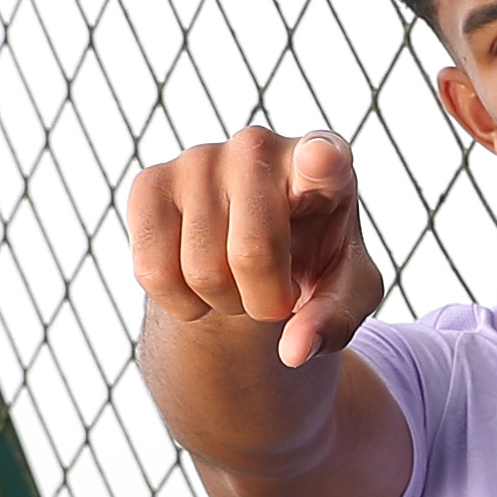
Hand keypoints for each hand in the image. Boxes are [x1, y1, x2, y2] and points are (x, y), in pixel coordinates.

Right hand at [127, 121, 383, 370]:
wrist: (254, 254)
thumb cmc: (315, 261)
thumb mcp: (347, 293)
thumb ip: (337, 320)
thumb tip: (295, 351)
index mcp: (325, 163)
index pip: (324, 157)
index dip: (320, 161)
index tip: (321, 160)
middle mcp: (258, 146)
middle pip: (253, 252)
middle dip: (266, 302)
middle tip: (277, 295)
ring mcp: (198, 158)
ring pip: (201, 269)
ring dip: (224, 303)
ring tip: (240, 280)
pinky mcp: (149, 181)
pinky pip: (153, 271)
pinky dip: (181, 303)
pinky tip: (199, 280)